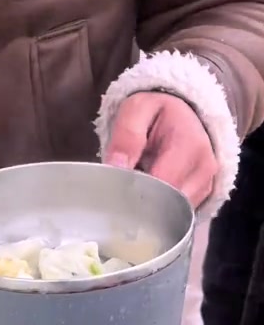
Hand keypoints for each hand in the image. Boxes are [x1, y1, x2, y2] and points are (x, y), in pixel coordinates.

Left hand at [104, 92, 216, 207]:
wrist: (182, 115)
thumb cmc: (157, 113)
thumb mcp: (137, 110)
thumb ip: (127, 135)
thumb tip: (116, 166)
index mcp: (189, 143)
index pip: (162, 184)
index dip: (137, 192)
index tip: (117, 191)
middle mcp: (204, 167)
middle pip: (168, 204)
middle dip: (143, 203)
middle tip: (124, 193)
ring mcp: (206, 184)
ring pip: (173, 213)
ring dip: (152, 207)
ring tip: (139, 188)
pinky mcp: (204, 196)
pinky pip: (178, 214)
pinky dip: (162, 210)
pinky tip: (152, 194)